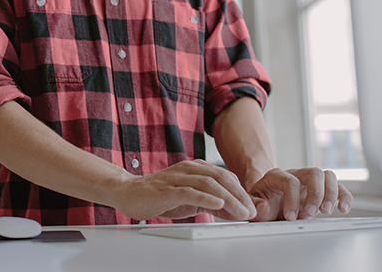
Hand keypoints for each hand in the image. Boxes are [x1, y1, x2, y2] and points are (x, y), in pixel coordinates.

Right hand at [116, 160, 257, 221]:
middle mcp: (187, 169)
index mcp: (194, 168)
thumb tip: (235, 212)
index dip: (241, 190)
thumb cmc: (160, 196)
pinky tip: (218, 204)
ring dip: (228, 198)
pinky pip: (189, 191)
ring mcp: (176, 177)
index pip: (224, 175)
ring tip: (241, 212)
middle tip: (251, 211)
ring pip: (208, 183)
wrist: (129, 193)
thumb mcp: (191, 200)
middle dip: (239, 194)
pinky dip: (206, 197)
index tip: (252, 206)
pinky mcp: (166, 189)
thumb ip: (212, 203)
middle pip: (220, 176)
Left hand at [248, 168, 352, 220]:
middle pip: (313, 172)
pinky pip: (339, 187)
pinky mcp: (321, 191)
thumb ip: (255, 206)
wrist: (269, 205)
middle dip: (315, 193)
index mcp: (276, 176)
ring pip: (328, 176)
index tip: (290, 217)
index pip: (289, 181)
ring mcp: (310, 182)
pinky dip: (344, 197)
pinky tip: (343, 209)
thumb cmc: (262, 204)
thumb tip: (265, 206)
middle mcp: (296, 175)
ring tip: (325, 212)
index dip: (292, 199)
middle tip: (310, 213)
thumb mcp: (253, 205)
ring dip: (331, 194)